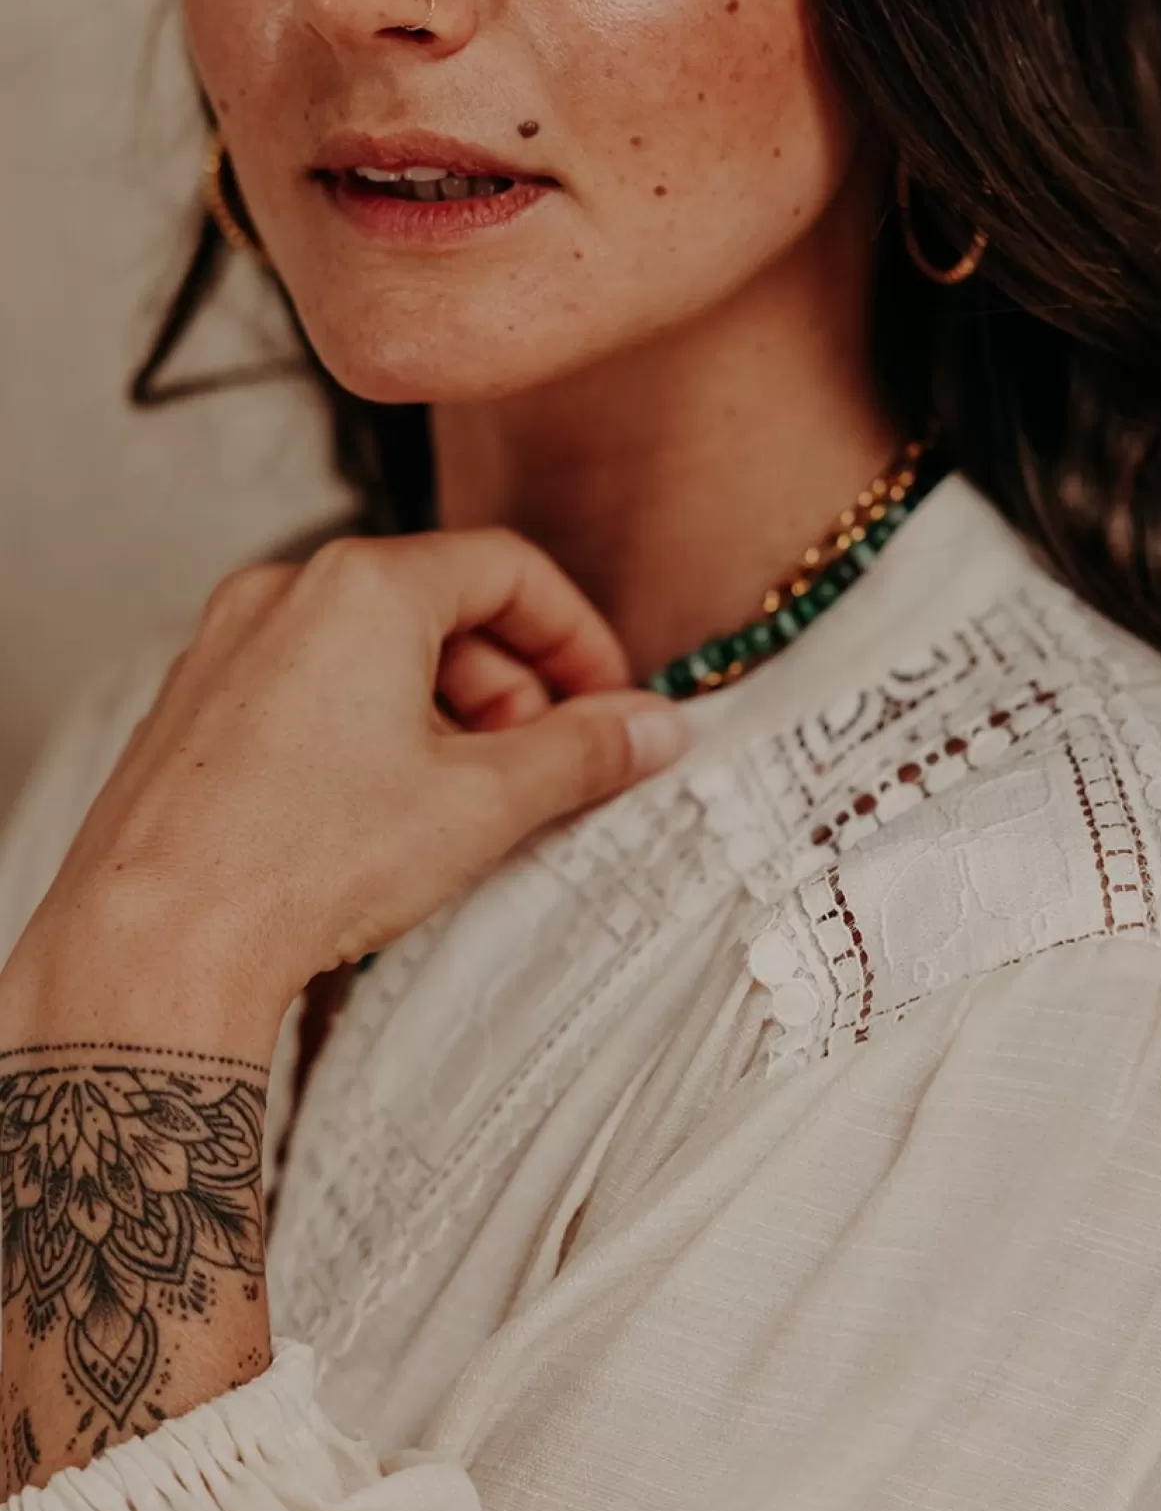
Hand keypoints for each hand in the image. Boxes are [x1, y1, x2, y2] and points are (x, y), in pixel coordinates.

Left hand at [4, 529, 690, 1034]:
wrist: (158, 941)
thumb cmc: (303, 861)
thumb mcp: (482, 802)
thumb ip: (584, 752)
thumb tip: (652, 729)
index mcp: (362, 585)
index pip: (508, 569)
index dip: (577, 638)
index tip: (607, 705)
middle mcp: (284, 594)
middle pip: (441, 606)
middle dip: (513, 685)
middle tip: (543, 767)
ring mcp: (228, 647)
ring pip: (374, 650)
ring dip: (447, 712)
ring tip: (466, 802)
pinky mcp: (195, 707)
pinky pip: (311, 687)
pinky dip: (372, 728)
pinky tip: (386, 815)